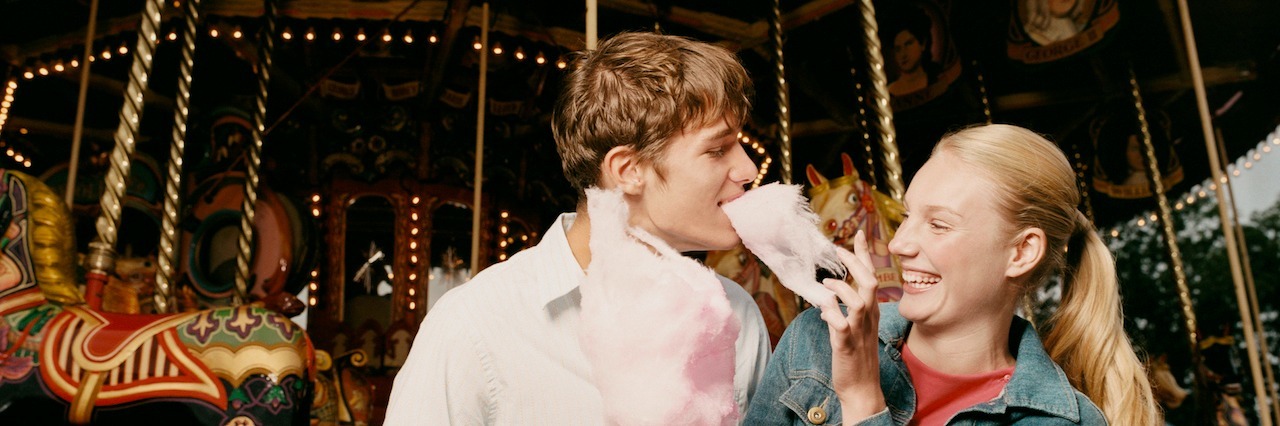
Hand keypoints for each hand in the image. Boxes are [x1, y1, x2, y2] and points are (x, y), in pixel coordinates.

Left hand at [815, 230, 885, 421]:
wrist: (861, 389)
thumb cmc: (855, 358)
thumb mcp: (852, 330)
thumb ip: (842, 312)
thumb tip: (827, 300)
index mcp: (871, 312)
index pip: (871, 277)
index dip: (864, 255)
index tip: (857, 234)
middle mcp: (868, 318)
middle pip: (869, 282)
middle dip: (855, 263)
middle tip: (837, 251)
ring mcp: (858, 331)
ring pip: (859, 301)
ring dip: (841, 289)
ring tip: (826, 286)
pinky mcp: (846, 345)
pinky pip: (840, 325)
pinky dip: (830, 314)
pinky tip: (822, 312)